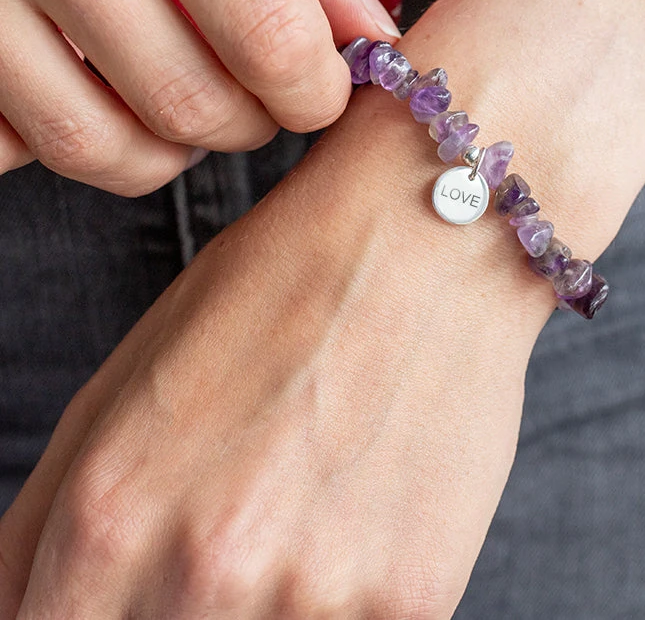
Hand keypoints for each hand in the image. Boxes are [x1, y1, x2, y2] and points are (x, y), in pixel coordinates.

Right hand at [0, 0, 400, 195]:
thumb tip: (370, 34)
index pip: (267, 34)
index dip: (314, 92)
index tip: (321, 92)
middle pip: (189, 105)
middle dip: (248, 124)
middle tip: (255, 94)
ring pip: (97, 146)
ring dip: (167, 151)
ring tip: (183, 99)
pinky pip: (15, 146)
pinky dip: (74, 139)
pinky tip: (96, 90)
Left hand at [0, 89, 550, 617]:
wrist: (428, 238)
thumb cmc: (281, 282)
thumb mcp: (128, 375)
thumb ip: (43, 524)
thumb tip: (26, 608)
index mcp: (109, 518)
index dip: (92, 619)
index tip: (133, 593)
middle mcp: (205, 573)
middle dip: (184, 606)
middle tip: (241, 519)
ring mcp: (316, 597)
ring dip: (275, 605)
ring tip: (307, 510)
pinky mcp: (412, 599)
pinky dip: (350, 595)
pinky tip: (364, 509)